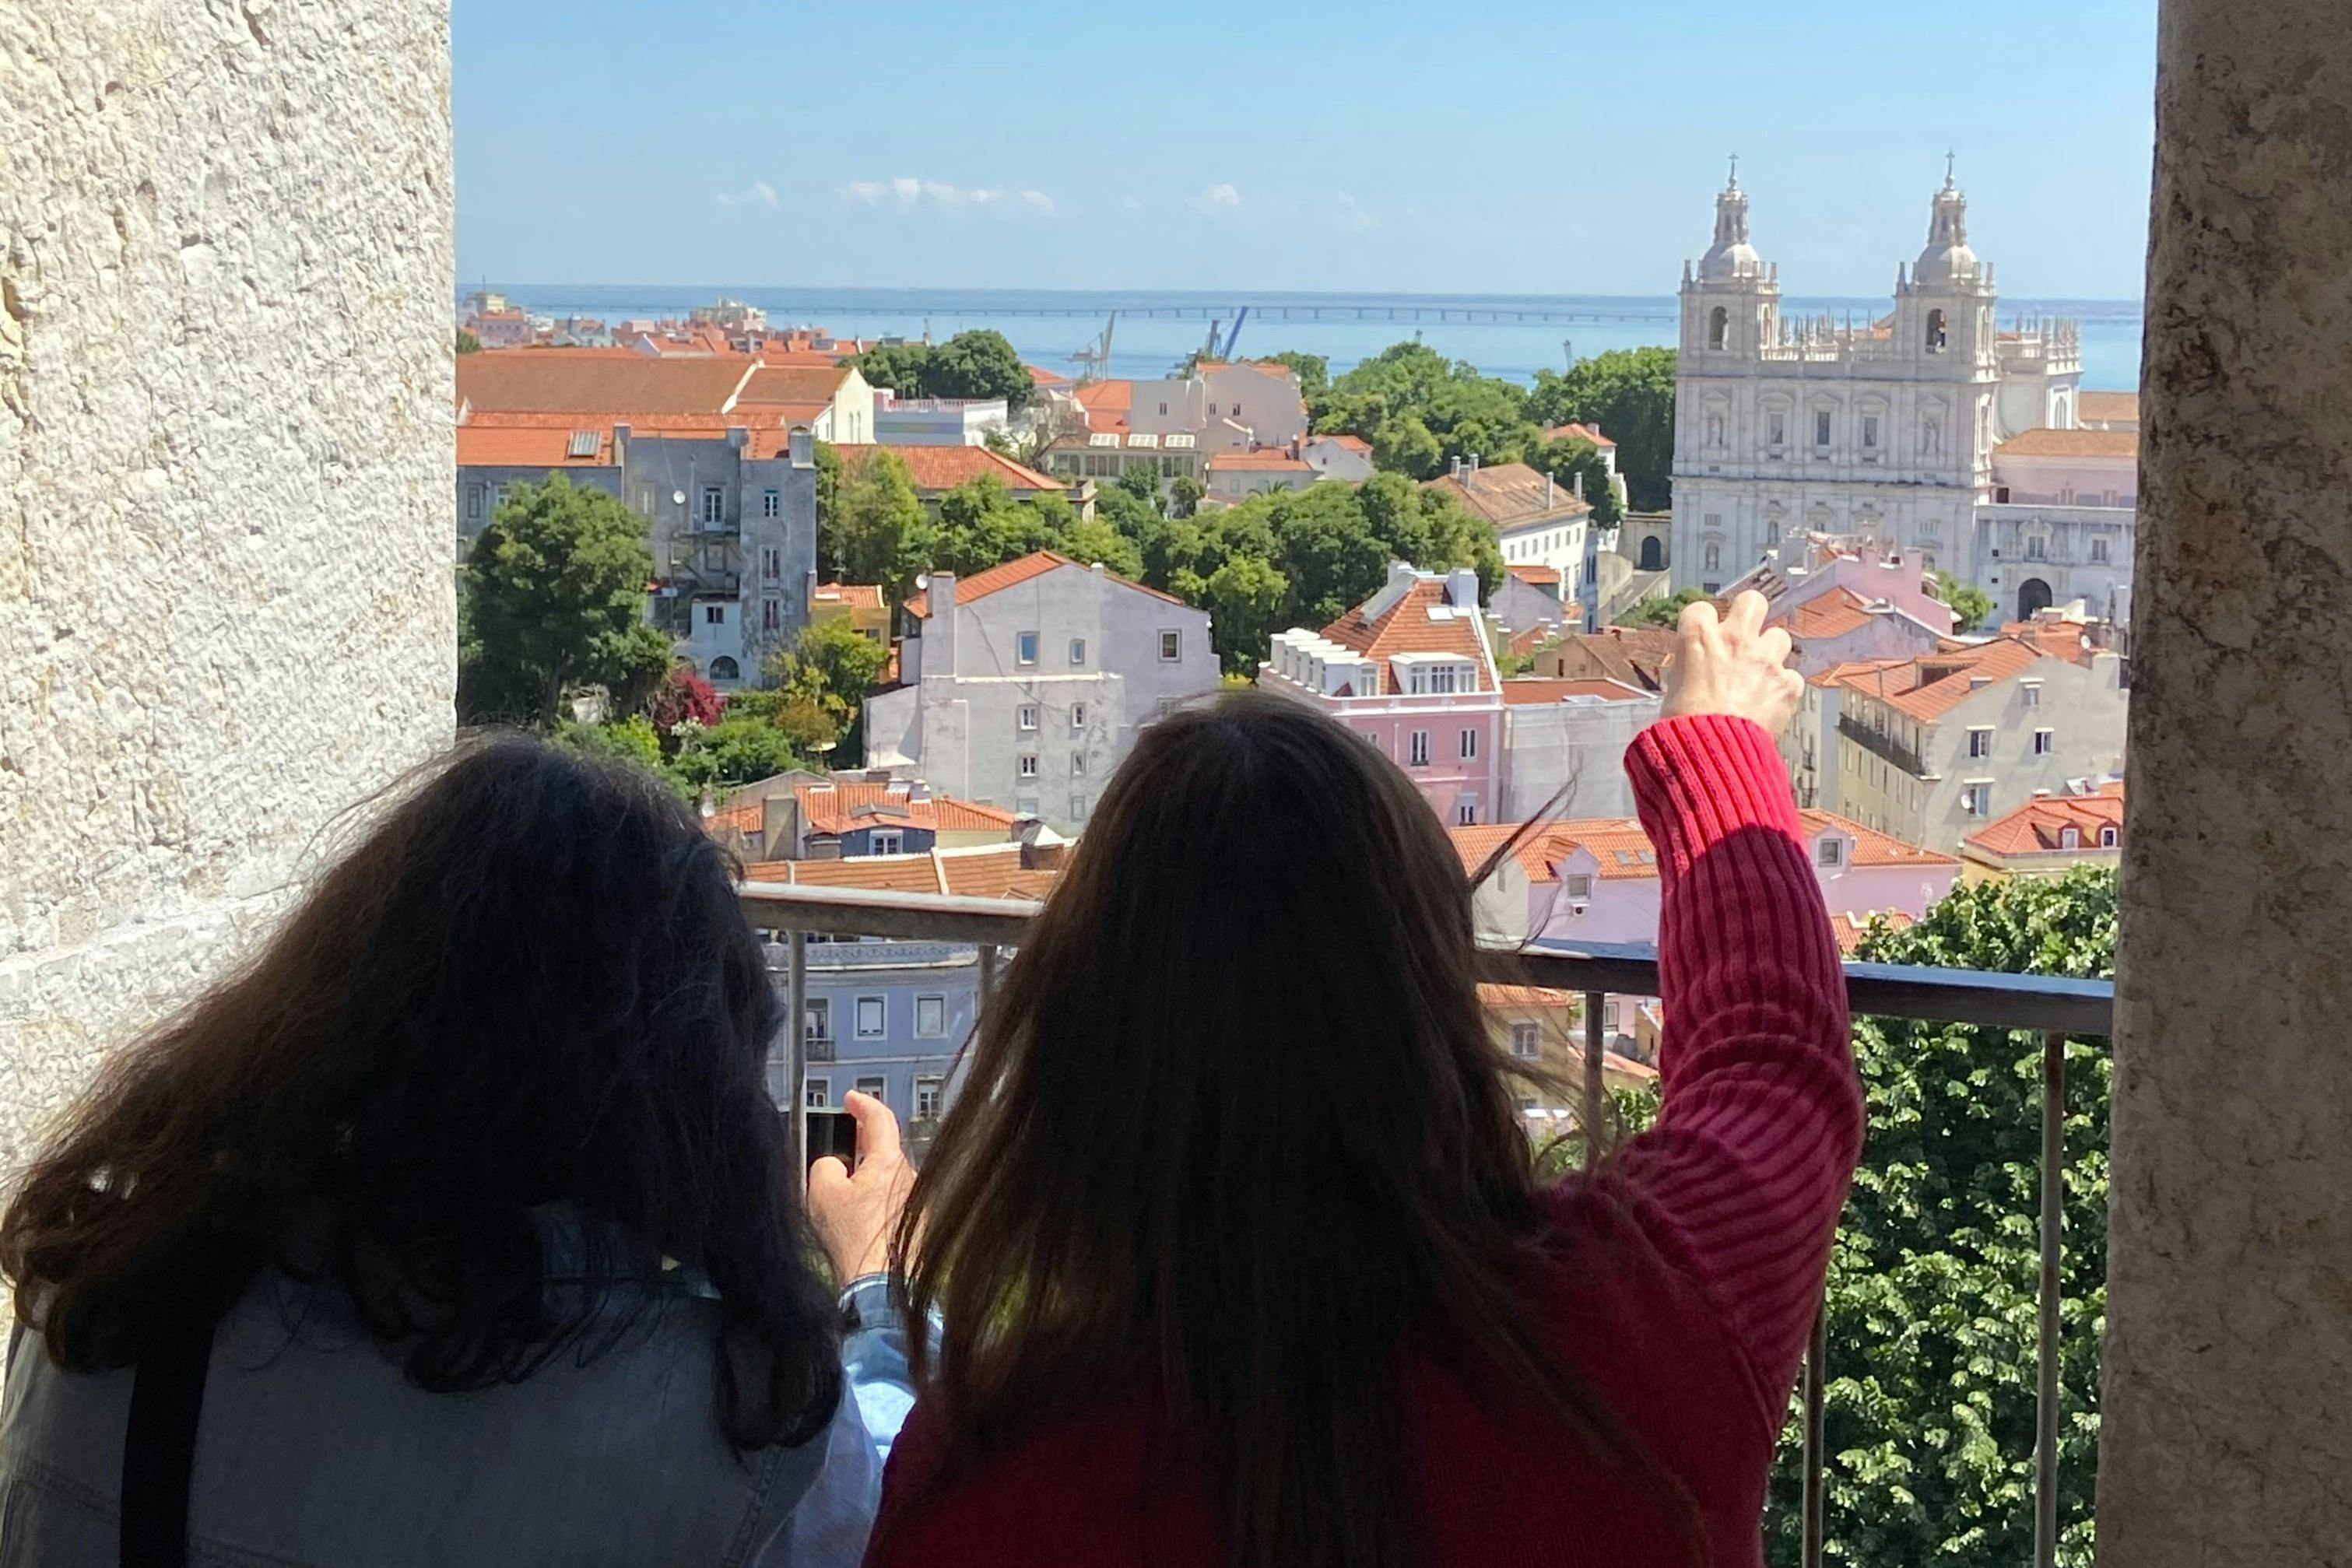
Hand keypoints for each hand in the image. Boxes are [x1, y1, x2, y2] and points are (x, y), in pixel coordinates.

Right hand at [806, 1092, 912, 1282]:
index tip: (851, 1100)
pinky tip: (859, 1222)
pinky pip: (893, 1204)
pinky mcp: (916, 1227)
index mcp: (889, 1163)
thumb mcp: (822, 1191)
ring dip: (869, 1179)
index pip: (880, 1119)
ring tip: (844, 1194)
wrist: (880, 1285)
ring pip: (888, 1180)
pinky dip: (876, 1204)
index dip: (863, 1104)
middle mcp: (910, 1179)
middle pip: (885, 1151)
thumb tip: (834, 1165)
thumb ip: (825, 1165)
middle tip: (846, 1140)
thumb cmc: (853, 1239)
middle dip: (864, 1144)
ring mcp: (916, 1204)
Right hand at [1659, 590, 1803, 734]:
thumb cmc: (1684, 728)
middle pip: (1752, 601)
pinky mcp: (1787, 685)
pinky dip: (1783, 687)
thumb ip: (1691, 669)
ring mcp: (1765, 661)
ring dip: (1770, 651)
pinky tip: (1771, 700)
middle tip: (1744, 634)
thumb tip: (1696, 669)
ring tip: (1759, 672)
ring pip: (1779, 636)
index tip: (1701, 636)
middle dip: (1749, 615)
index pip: (1700, 609)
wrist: (1711, 755)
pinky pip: (1792, 676)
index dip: (1702, 623)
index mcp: (1698, 639)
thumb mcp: (1673, 690)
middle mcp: (1735, 641)